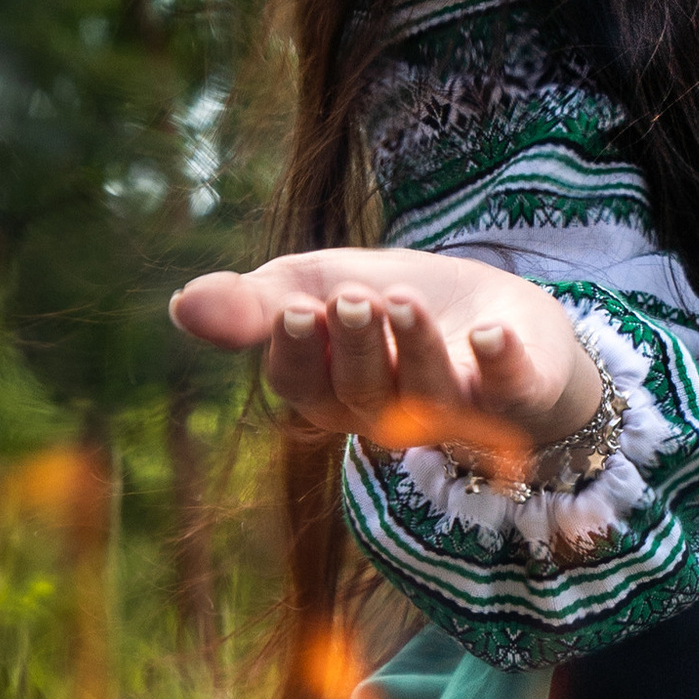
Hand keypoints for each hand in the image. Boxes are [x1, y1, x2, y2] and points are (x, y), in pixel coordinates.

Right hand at [168, 247, 600, 471]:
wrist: (498, 309)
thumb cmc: (394, 305)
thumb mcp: (318, 285)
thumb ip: (255, 301)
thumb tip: (180, 305)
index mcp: (334, 393)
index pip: (301, 387)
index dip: (296, 354)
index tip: (294, 309)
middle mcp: (389, 413)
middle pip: (358, 398)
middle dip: (354, 348)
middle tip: (352, 300)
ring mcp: (455, 410)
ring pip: (423, 398)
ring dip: (413, 349)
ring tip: (401, 299)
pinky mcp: (519, 395)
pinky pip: (507, 394)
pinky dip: (500, 367)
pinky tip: (493, 338)